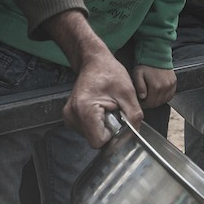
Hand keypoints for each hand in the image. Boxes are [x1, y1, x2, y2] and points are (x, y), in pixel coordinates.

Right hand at [47, 10, 142, 146]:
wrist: (94, 62)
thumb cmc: (109, 72)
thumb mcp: (128, 92)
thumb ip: (133, 116)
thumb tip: (134, 135)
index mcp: (84, 109)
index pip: (99, 141)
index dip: (112, 136)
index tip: (119, 121)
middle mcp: (72, 116)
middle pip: (95, 139)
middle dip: (108, 130)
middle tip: (113, 110)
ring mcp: (69, 117)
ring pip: (91, 136)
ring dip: (102, 127)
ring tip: (107, 108)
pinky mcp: (70, 117)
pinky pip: (87, 130)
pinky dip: (96, 124)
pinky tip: (100, 109)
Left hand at [132, 65, 176, 107]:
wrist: (156, 55)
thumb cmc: (146, 65)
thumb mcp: (138, 74)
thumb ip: (140, 87)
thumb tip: (142, 97)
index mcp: (156, 87)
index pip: (150, 103)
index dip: (144, 104)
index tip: (141, 101)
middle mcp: (165, 87)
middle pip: (157, 103)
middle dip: (150, 103)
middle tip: (145, 99)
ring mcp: (171, 85)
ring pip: (164, 100)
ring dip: (157, 100)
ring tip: (151, 95)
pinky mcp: (174, 83)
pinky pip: (170, 95)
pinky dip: (164, 97)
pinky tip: (159, 93)